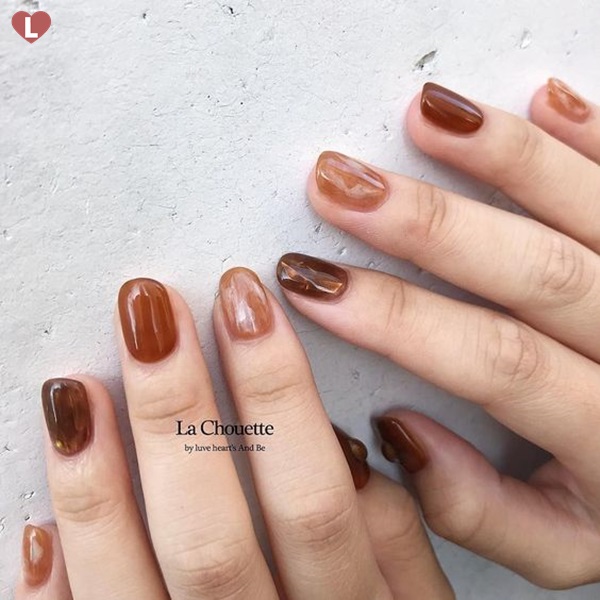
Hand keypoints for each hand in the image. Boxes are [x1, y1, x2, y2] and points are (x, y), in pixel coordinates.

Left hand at [16, 274, 453, 597]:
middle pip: (214, 531)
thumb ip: (400, 550)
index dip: (278, 394)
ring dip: (98, 486)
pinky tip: (37, 526)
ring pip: (132, 590)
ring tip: (74, 387)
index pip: (313, 496)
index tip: (247, 300)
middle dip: (180, 409)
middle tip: (151, 309)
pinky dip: (58, 593)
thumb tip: (366, 453)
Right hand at [275, 79, 599, 588]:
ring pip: (587, 210)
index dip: (397, 319)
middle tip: (341, 186)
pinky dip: (588, 137)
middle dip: (426, 225)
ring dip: (503, 157)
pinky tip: (543, 102)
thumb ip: (478, 509)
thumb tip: (397, 434)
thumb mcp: (560, 544)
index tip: (316, 287)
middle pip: (535, 271)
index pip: (494, 361)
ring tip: (426, 118)